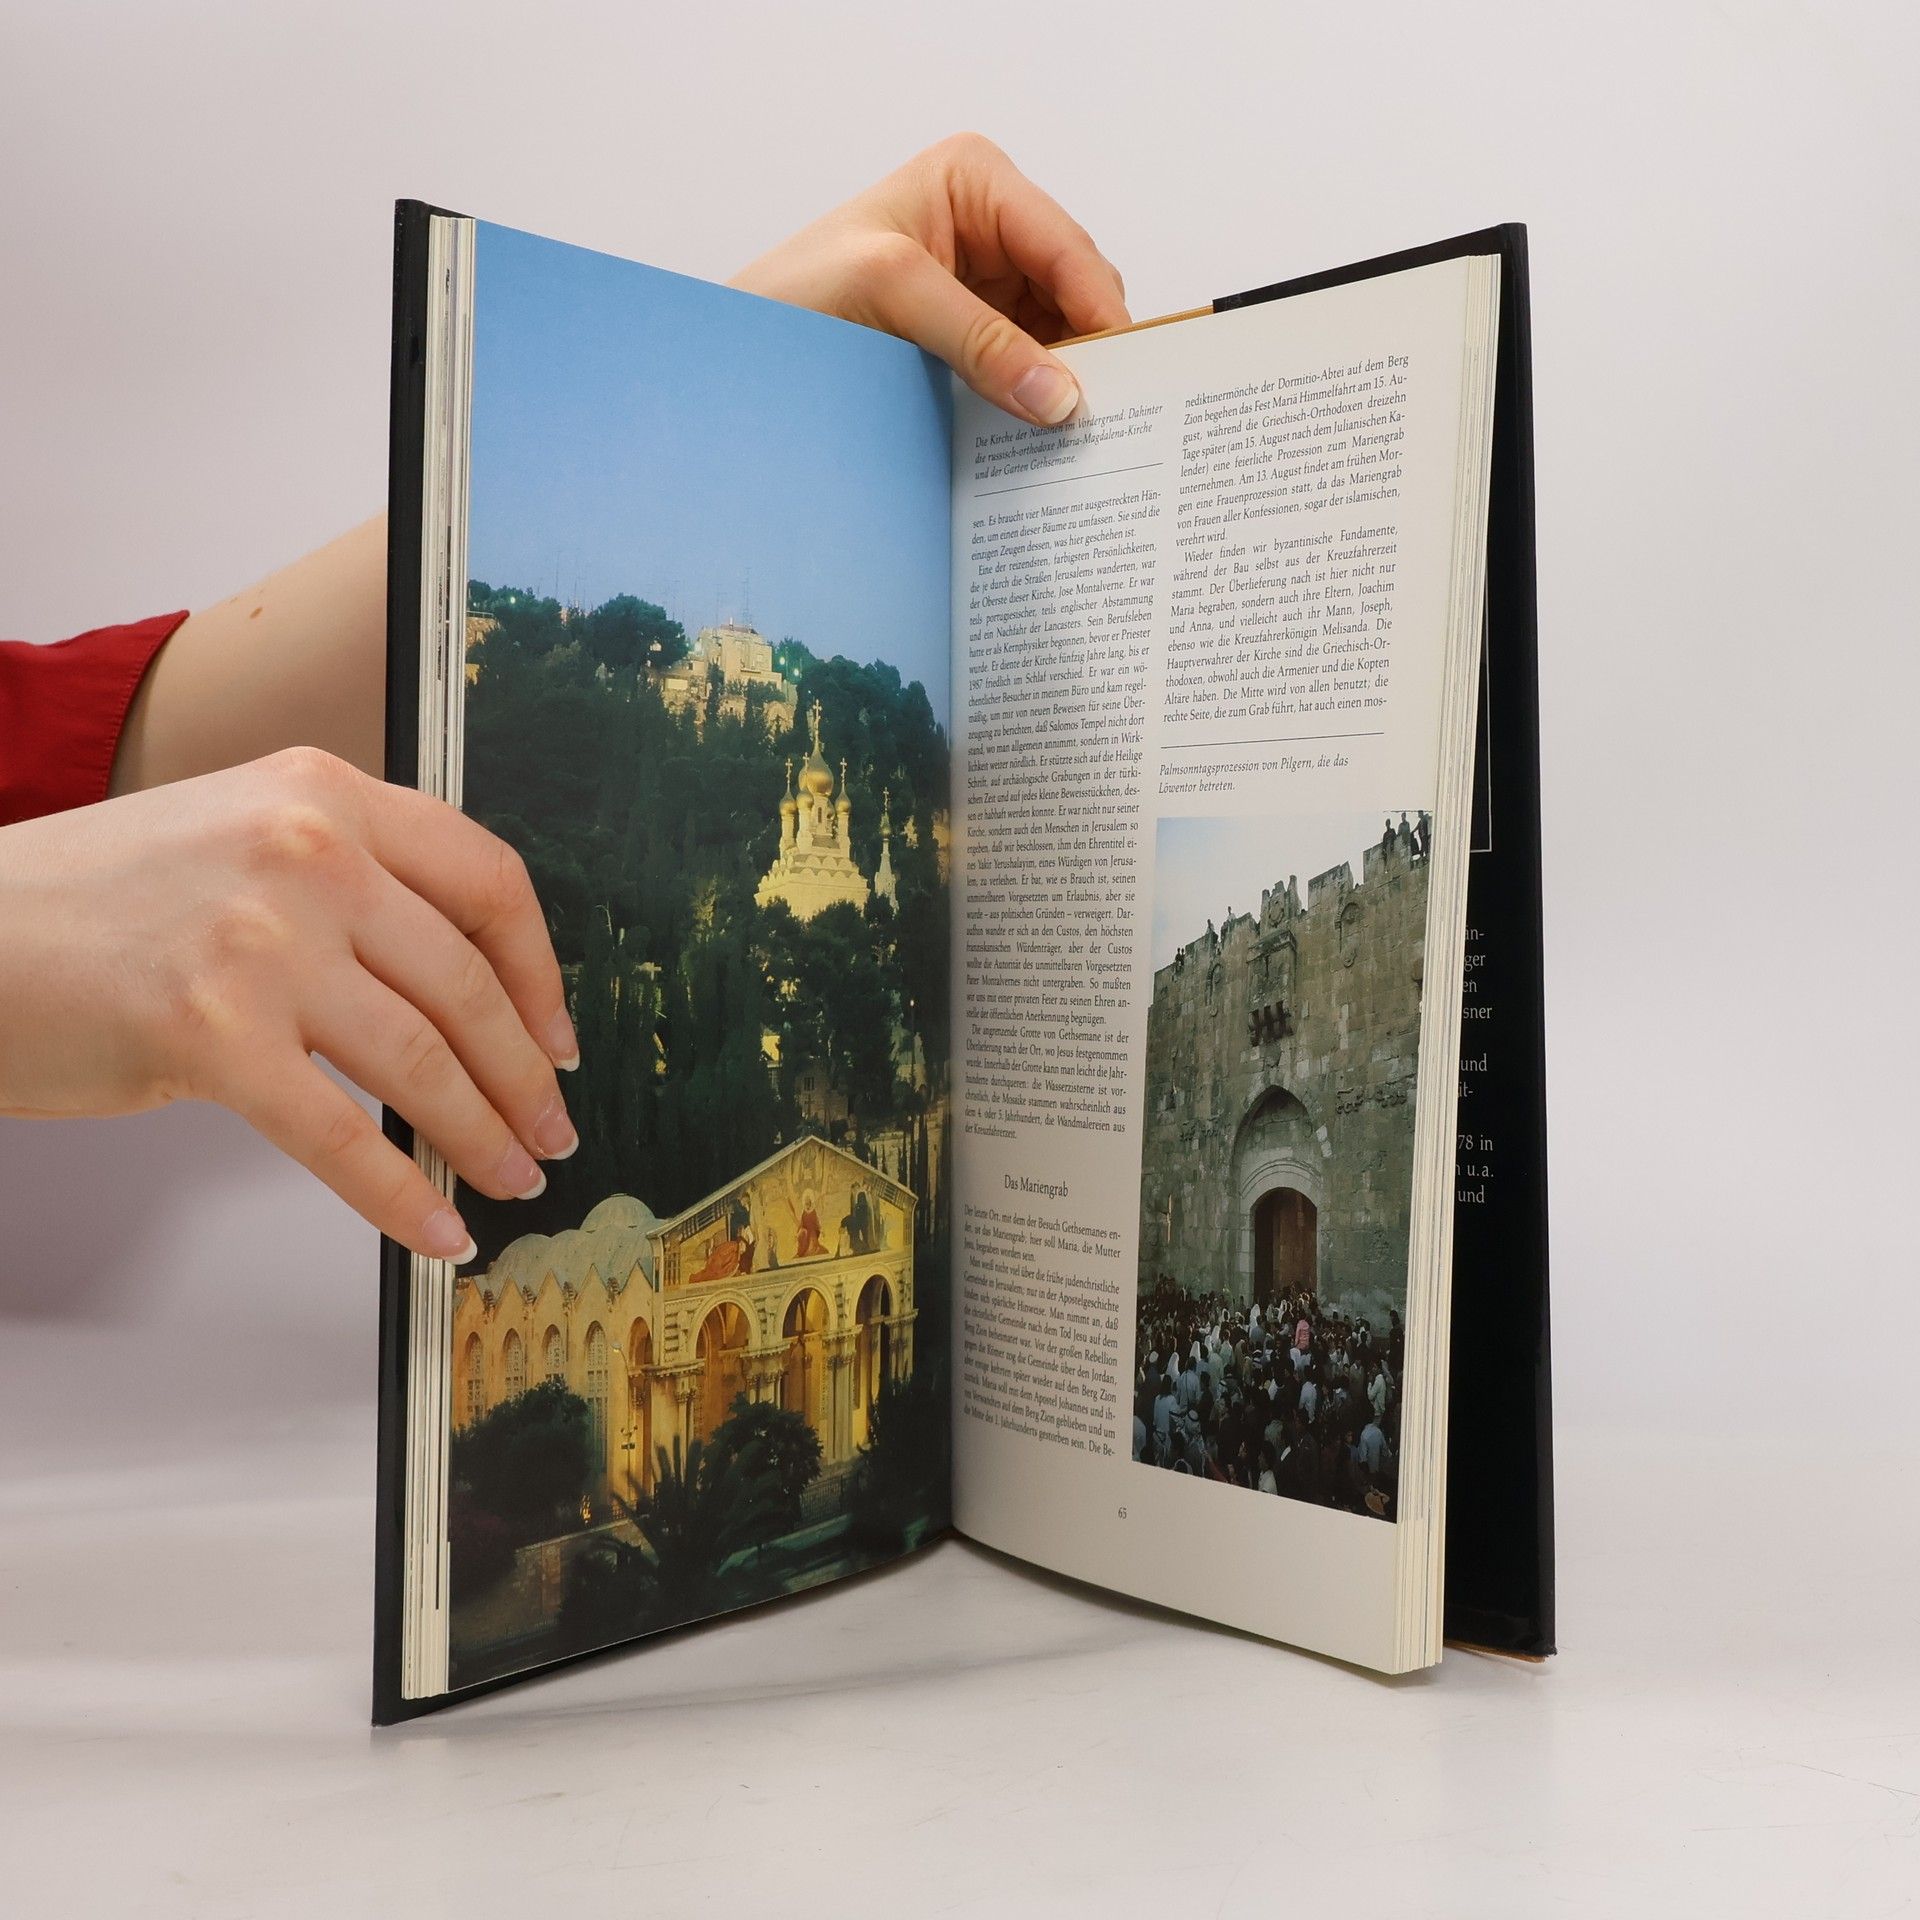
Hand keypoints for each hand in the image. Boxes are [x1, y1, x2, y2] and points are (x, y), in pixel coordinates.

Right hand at [0, 747, 576, 1261]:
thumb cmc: (91, 902)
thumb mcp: (238, 837)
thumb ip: (349, 884)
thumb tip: (457, 989)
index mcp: (324, 794)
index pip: (487, 880)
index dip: (539, 973)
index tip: (558, 1035)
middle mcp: (307, 853)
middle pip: (466, 983)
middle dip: (525, 1076)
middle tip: (550, 1128)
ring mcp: (262, 942)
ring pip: (423, 1061)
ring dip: (483, 1135)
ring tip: (511, 1175)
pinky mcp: (212, 1035)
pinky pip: (344, 1135)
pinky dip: (403, 1196)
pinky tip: (435, 1229)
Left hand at [731, 132, 1129, 425]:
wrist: (741, 354)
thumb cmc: (794, 294)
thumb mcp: (891, 295)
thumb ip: (979, 340)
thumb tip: (1059, 396)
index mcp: (976, 180)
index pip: (1066, 247)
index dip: (1100, 313)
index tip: (1122, 380)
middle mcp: (990, 226)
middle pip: (1074, 291)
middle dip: (1089, 350)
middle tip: (1103, 418)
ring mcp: (984, 284)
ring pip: (1059, 336)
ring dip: (1065, 382)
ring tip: (1076, 435)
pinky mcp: (972, 338)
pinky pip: (1028, 368)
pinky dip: (1038, 400)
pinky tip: (1040, 433)